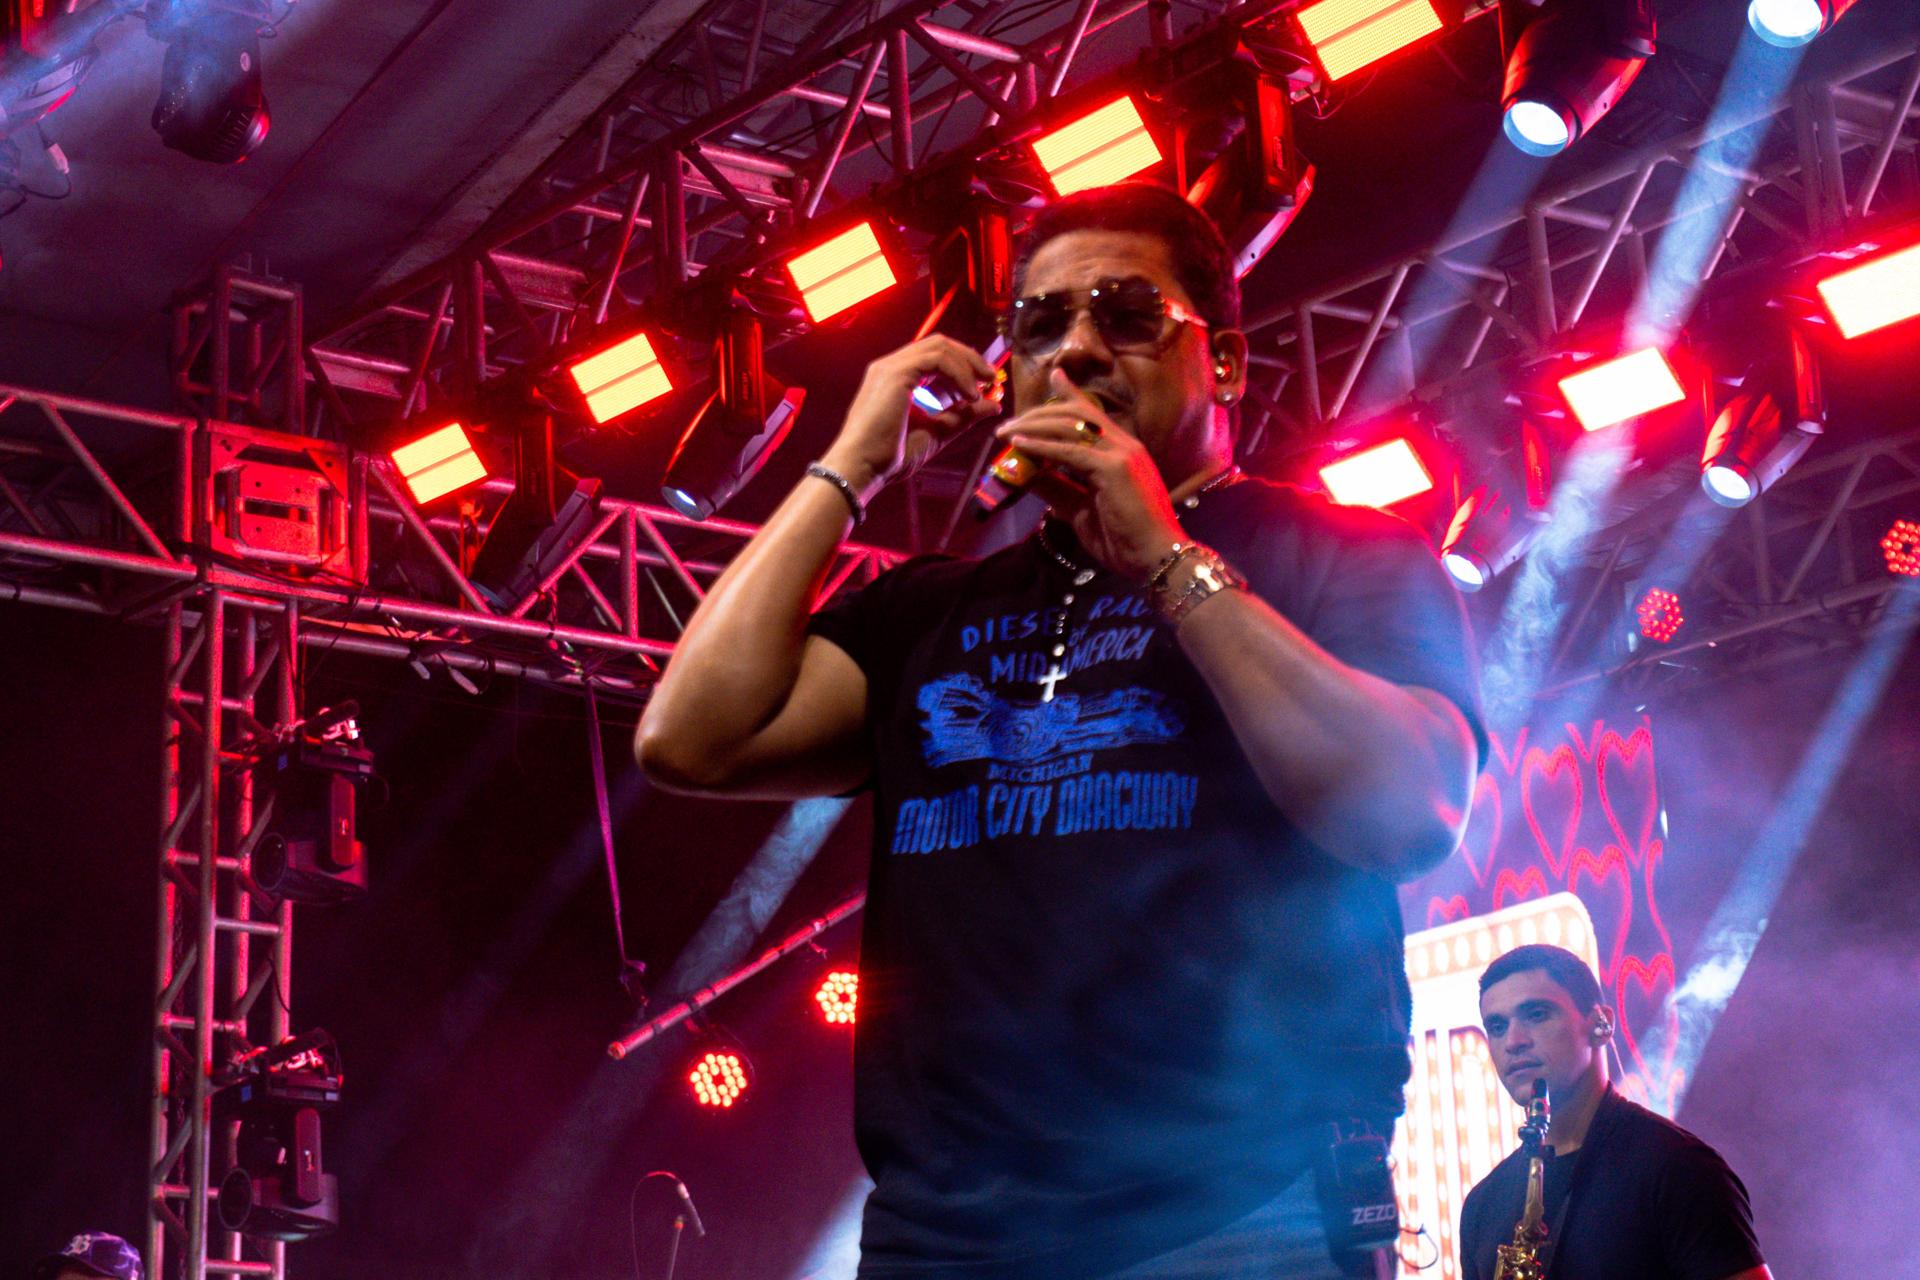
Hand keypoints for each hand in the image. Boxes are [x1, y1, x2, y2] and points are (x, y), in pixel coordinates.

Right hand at [822, 336, 1001, 493]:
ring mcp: (891, 367)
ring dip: (967, 364)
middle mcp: (891, 366)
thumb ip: (962, 417)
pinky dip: (959, 373)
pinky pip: (936, 359)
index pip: (934, 356)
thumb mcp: (936, 433)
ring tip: (983, 387)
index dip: (962, 364)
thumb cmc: (889, 456)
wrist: (862, 467)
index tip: (983, 384)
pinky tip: (969, 396)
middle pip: (939, 344)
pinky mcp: (896, 374)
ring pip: (940, 347)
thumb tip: (993, 405)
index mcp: (895, 377)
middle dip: (969, 358)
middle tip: (992, 378)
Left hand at [995, 369, 1184, 580]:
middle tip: (1008, 424)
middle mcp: (1123, 443)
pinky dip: (1041, 446)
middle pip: (1075, 414)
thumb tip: (1028, 476)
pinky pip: (1069, 451)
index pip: (1091, 413)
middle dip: (1037, 415)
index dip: (1070, 393)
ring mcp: (1121, 452)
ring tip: (1005, 433)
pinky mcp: (1113, 468)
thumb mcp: (1080, 510)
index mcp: (1121, 450)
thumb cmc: (1123, 539)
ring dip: (1032, 427)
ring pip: (1069, 426)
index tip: (1053, 377)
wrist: (1155, 558)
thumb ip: (1058, 489)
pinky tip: (1018, 444)